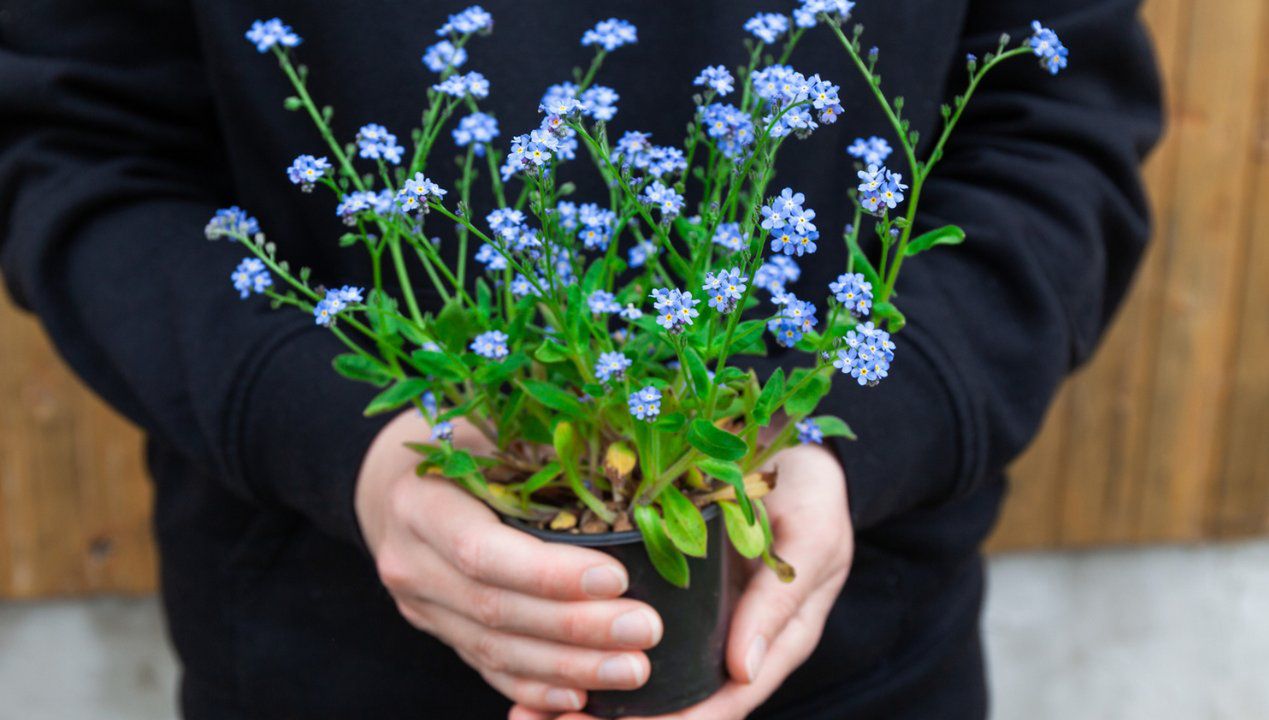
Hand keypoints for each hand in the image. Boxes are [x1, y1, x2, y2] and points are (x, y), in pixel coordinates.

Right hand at [356, 411, 664, 713]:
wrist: (391, 484)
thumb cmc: (457, 444)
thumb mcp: (487, 428)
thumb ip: (537, 447)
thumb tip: (622, 459)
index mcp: (420, 503)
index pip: (482, 552)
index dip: (549, 573)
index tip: (616, 578)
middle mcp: (411, 562)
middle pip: (495, 610)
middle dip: (575, 628)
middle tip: (645, 631)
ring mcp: (421, 607)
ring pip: (495, 649)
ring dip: (569, 666)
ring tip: (634, 668)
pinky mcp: (438, 632)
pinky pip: (487, 668)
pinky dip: (534, 686)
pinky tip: (582, 696)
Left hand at [510, 441, 853, 719]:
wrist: (795, 456)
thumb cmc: (811, 496)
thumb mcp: (810, 539)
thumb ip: (780, 600)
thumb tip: (744, 671)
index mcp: (773, 643)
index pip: (722, 704)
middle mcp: (731, 644)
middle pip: (675, 706)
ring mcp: (699, 623)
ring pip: (644, 679)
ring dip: (591, 698)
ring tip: (528, 714)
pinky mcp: (671, 594)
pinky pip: (626, 636)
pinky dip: (587, 656)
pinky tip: (537, 664)